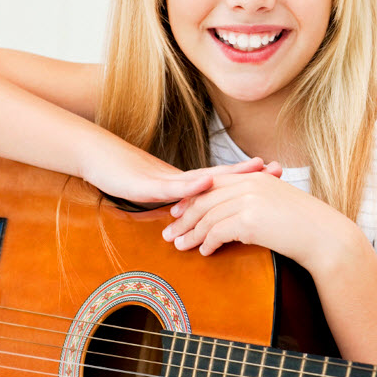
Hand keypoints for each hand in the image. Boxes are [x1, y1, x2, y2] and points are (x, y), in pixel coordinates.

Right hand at [78, 137, 276, 206]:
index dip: (251, 178)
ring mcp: (168, 179)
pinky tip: (206, 183)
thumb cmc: (129, 177)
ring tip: (255, 170)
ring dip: (230, 175)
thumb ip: (182, 203)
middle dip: (252, 174)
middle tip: (279, 169)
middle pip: (224, 175)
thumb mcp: (161, 195)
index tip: (279, 174)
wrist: (98, 158)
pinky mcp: (150, 184)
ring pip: (204, 178)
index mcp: (190, 182)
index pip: (226, 180)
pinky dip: (191, 185)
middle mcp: (184, 178)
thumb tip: (200, 218)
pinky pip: (173, 186)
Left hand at [161, 166, 354, 269]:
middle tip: (169, 232)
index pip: (214, 182)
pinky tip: (205, 253)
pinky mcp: (250, 220)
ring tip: (180, 246)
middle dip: (184, 217)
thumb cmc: (306, 225)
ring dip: (191, 233)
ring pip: (208, 216)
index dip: (192, 197)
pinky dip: (208, 243)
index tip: (178, 211)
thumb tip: (239, 214)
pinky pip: (218, 232)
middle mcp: (250, 184)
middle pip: (205, 198)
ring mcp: (249, 200)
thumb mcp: (279, 203)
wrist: (325, 236)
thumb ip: (257, 200)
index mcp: (255, 177)